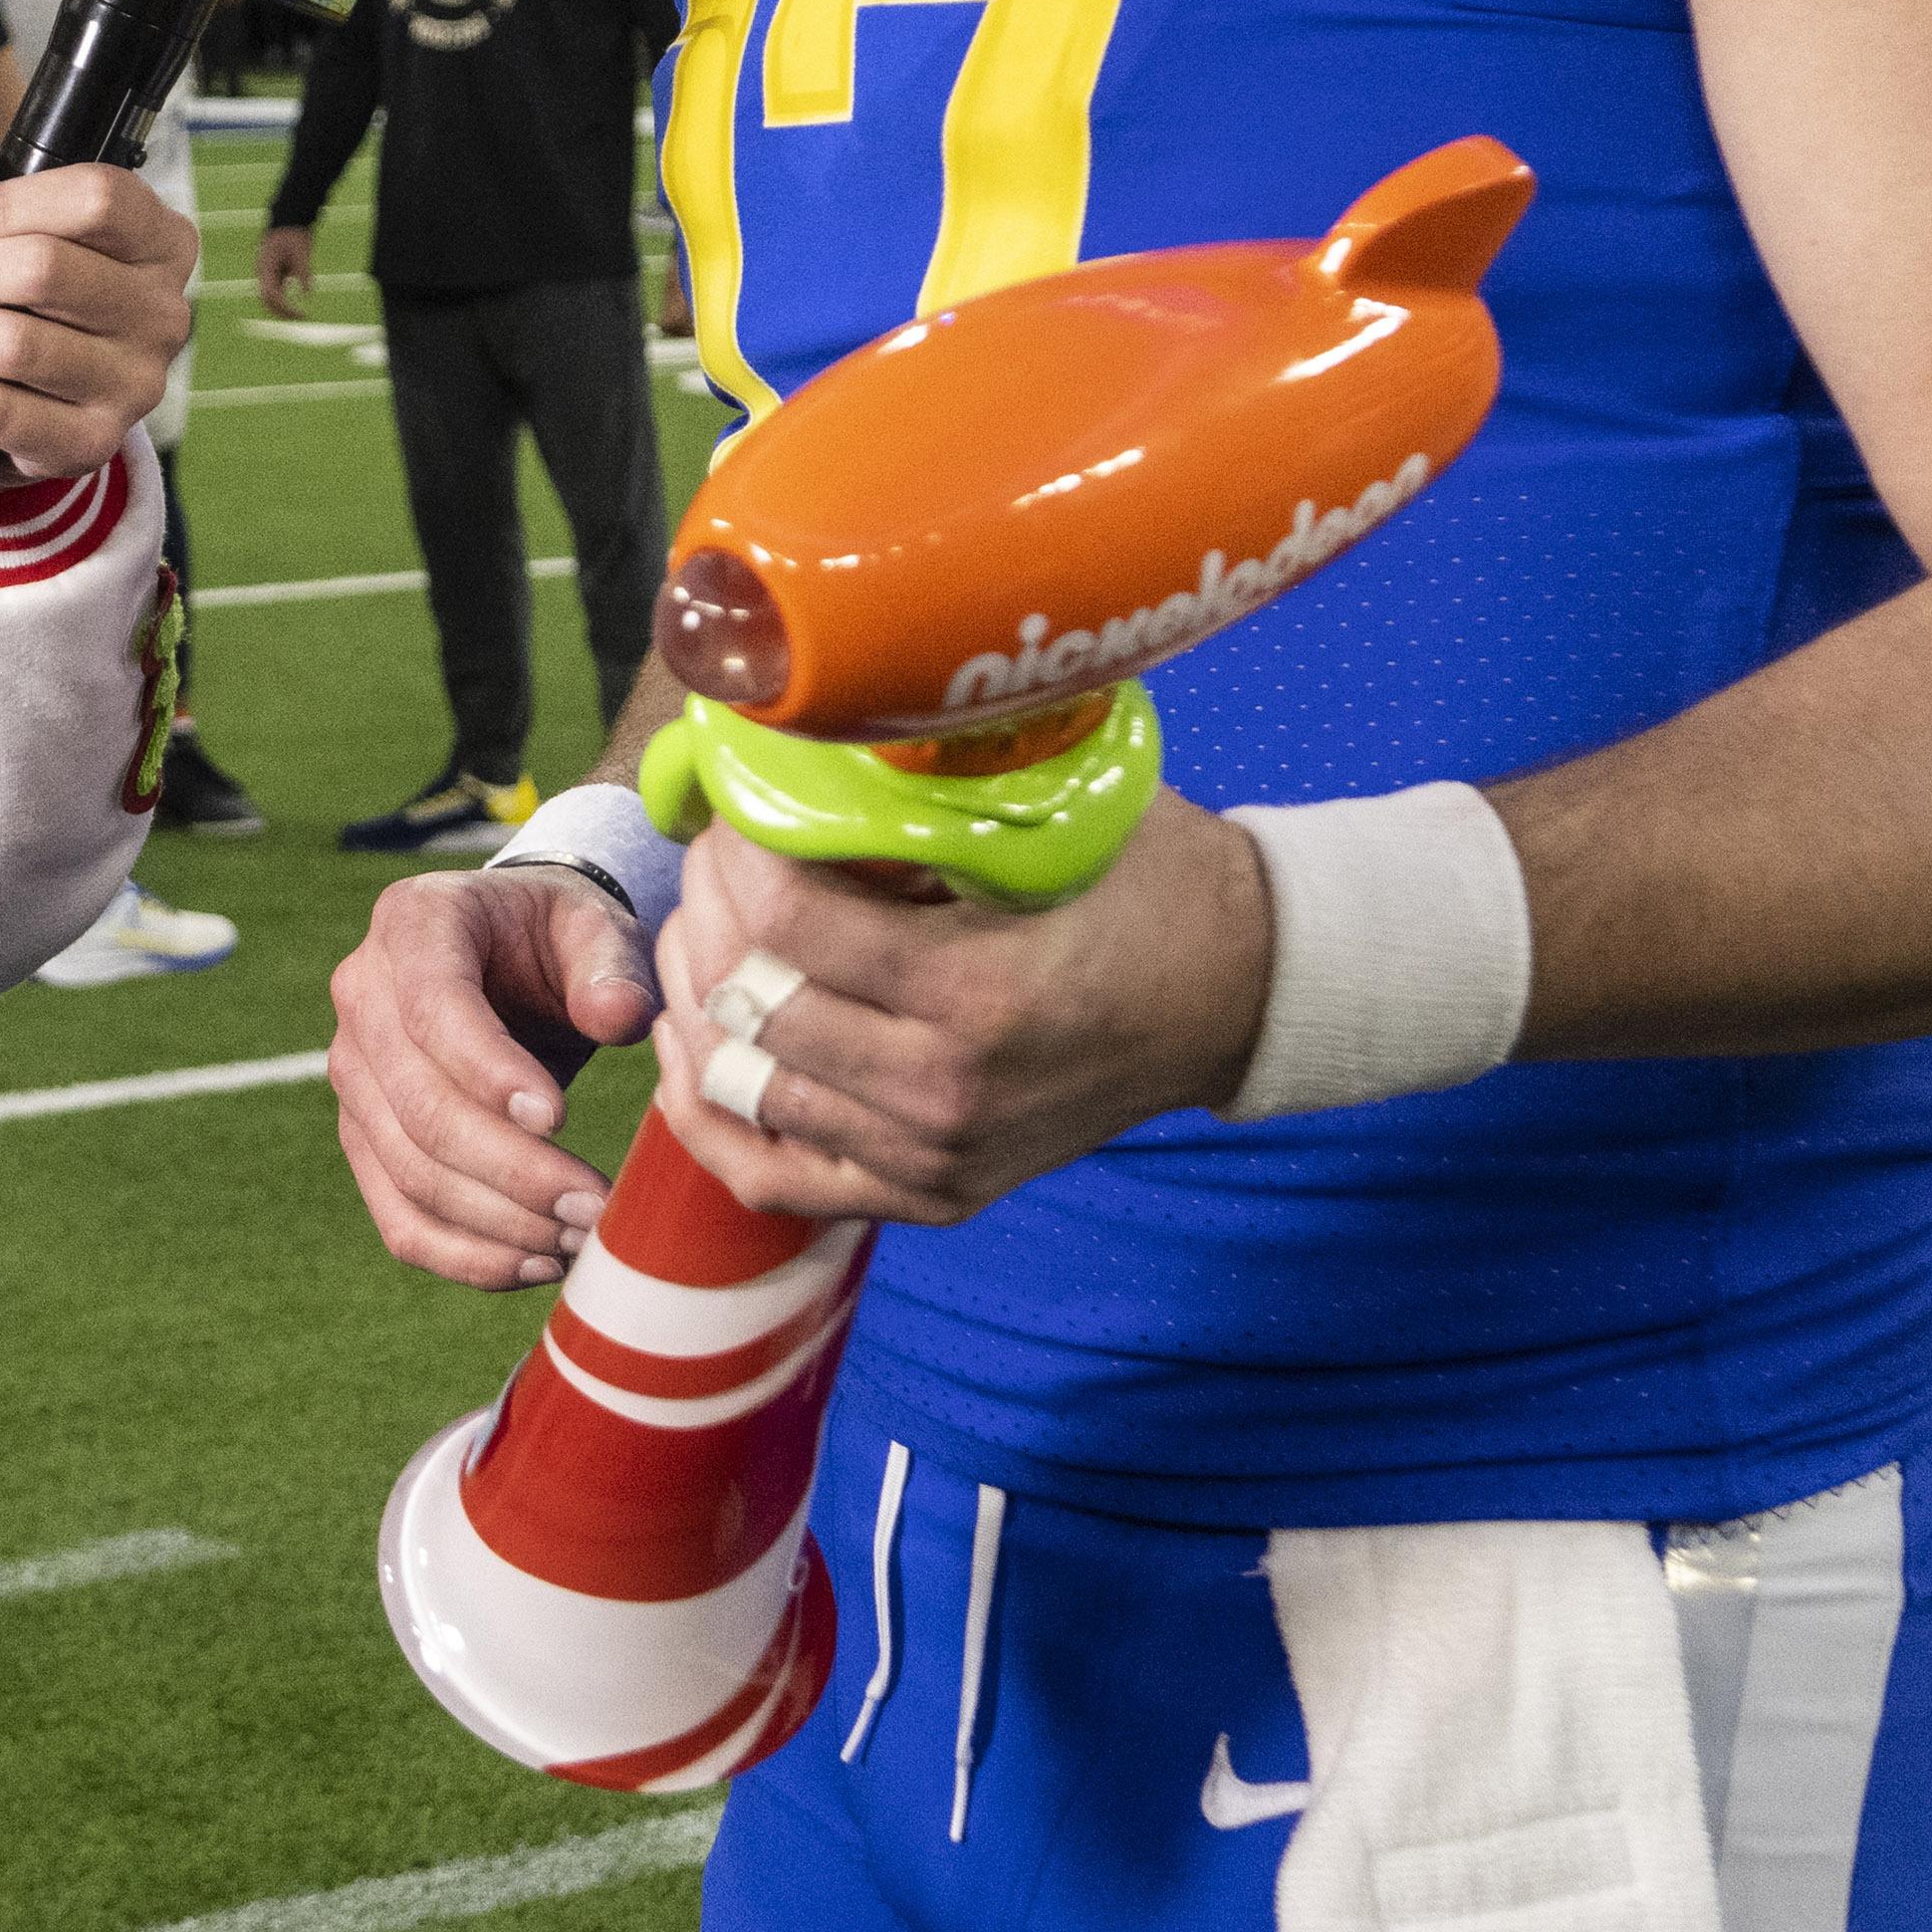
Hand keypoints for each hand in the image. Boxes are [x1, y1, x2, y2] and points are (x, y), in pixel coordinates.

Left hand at [0, 135, 194, 480]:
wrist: (44, 390)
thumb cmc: (33, 288)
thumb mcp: (11, 212)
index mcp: (161, 241)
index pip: (95, 199)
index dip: (2, 205)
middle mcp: (162, 313)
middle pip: (44, 269)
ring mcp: (133, 385)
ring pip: (13, 344)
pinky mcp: (89, 443)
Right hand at [254, 223, 318, 321]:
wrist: (288, 220)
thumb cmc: (294, 235)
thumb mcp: (302, 253)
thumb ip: (304, 273)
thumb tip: (307, 295)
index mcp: (266, 266)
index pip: (270, 294)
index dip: (284, 307)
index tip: (300, 312)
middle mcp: (263, 272)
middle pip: (267, 300)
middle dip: (282, 311)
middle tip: (300, 317)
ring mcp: (266, 273)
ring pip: (270, 298)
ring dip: (282, 308)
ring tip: (300, 315)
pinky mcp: (273, 273)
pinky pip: (276, 292)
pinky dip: (285, 301)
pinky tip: (297, 307)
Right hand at [328, 863, 660, 1289]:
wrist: (514, 958)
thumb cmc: (559, 939)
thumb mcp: (593, 926)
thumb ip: (611, 964)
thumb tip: (618, 1018)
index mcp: (413, 923)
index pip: (432, 1008)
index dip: (488, 1071)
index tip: (560, 1118)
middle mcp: (361, 997)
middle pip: (418, 1108)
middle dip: (511, 1170)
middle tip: (596, 1204)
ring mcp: (354, 1075)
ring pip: (409, 1173)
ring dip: (498, 1223)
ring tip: (583, 1237)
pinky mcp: (365, 1137)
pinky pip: (399, 1217)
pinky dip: (465, 1256)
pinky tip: (538, 1263)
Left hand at [647, 800, 1276, 1229]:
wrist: (1237, 994)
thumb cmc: (1149, 881)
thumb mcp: (1058, 810)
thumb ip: (937, 788)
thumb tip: (797, 736)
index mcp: (977, 993)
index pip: (784, 924)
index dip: (735, 852)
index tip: (738, 803)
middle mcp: (943, 1091)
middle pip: (746, 1005)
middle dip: (706, 911)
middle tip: (714, 855)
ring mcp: (932, 1156)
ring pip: (741, 1087)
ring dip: (695, 998)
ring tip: (700, 929)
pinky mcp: (929, 1195)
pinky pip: (767, 1177)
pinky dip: (710, 1114)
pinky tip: (695, 1045)